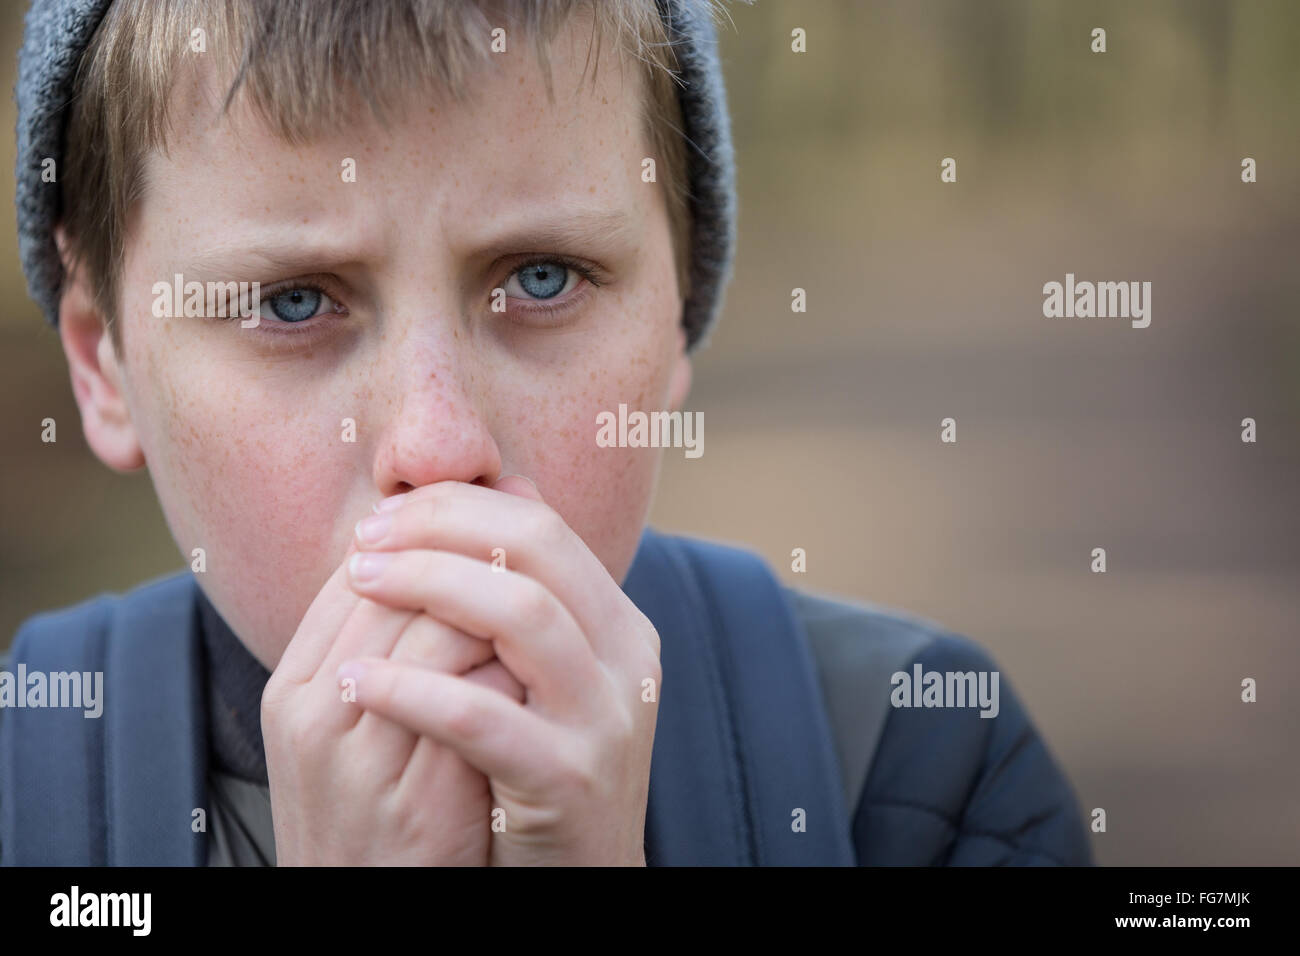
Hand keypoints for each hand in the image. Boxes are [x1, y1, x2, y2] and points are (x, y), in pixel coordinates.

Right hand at [261, 513, 524, 864]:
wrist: (367, 905)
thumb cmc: (375, 801)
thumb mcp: (357, 717)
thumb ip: (385, 639)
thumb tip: (446, 552)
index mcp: (294, 686)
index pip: (358, 572)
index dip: (431, 541)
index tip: (483, 533)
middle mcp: (312, 718)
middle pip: (399, 591)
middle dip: (471, 562)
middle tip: (524, 552)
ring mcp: (360, 765)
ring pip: (437, 638)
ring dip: (498, 609)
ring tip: (539, 600)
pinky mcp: (417, 808)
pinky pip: (473, 711)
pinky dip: (509, 675)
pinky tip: (538, 667)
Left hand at [337, 477, 661, 865]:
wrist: (577, 882)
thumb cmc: (537, 772)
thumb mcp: (540, 676)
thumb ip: (521, 590)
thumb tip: (496, 484)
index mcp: (617, 624)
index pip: (541, 523)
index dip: (456, 507)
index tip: (383, 519)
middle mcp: (629, 658)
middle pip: (538, 548)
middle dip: (439, 530)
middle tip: (364, 542)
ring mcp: (609, 718)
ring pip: (523, 613)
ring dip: (428, 585)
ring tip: (359, 585)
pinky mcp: (572, 778)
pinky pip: (484, 717)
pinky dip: (414, 691)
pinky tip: (358, 684)